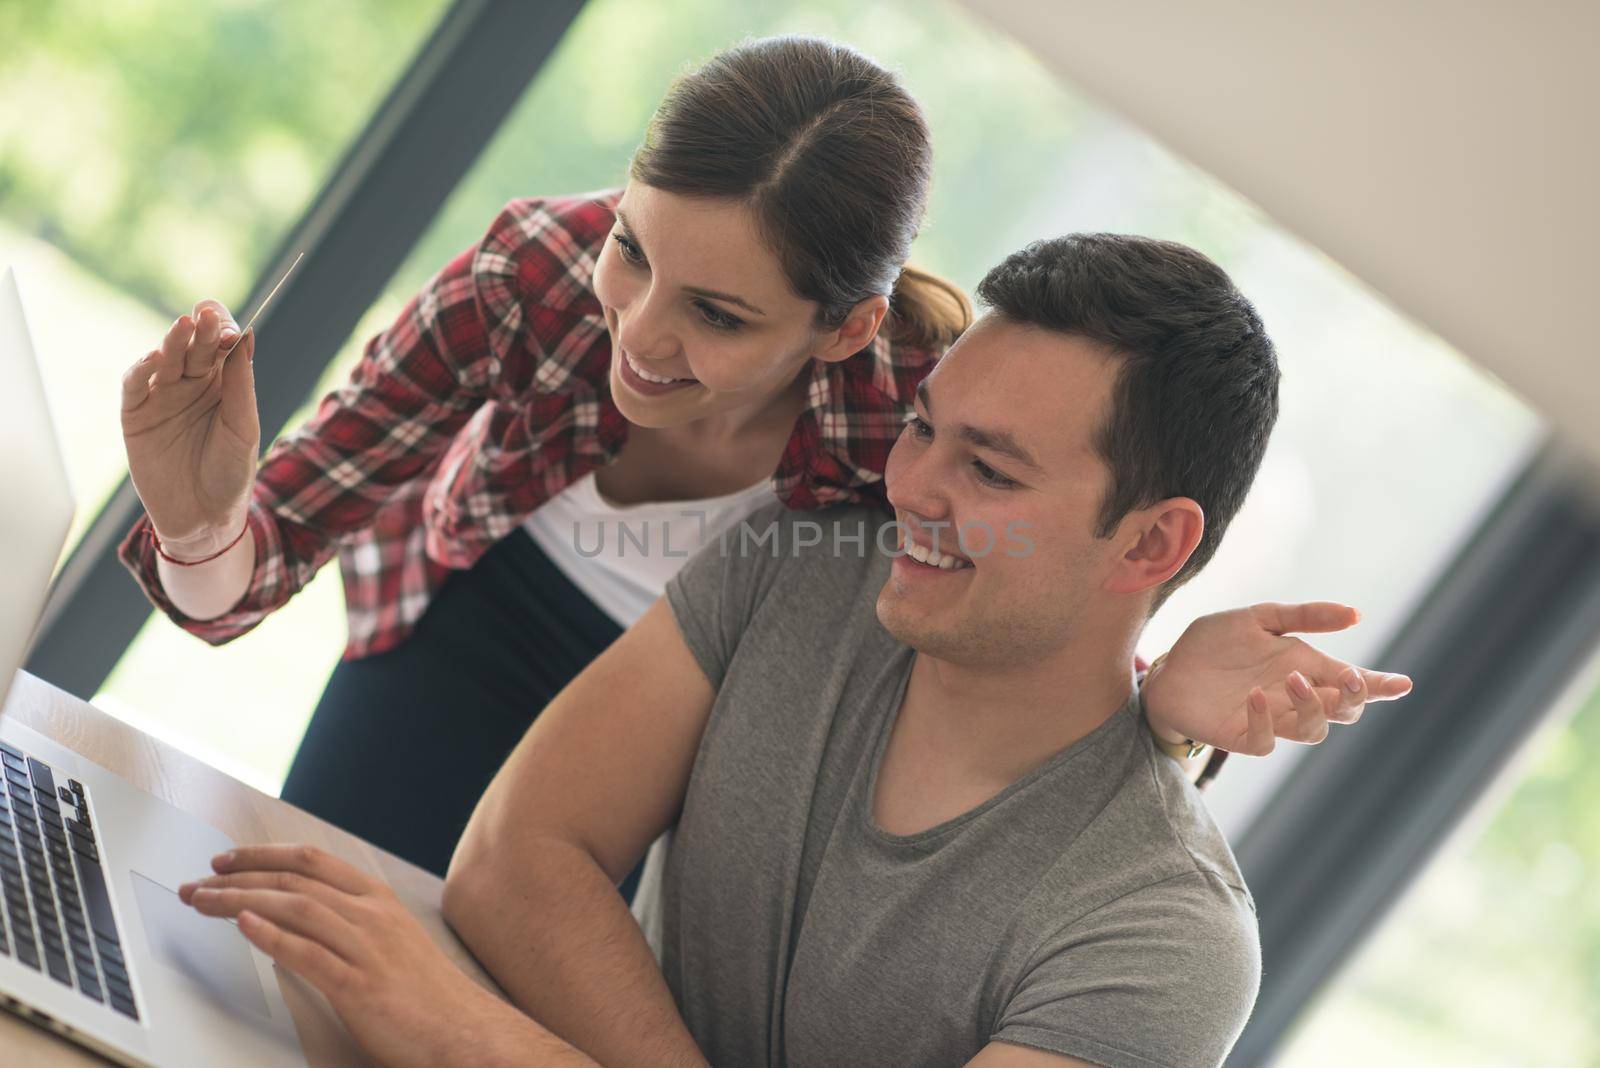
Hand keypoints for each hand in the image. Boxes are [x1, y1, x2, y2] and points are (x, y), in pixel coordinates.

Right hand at [122, 301, 258, 557]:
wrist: (203, 519)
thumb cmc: (231, 473)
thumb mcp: (244, 429)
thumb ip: (242, 386)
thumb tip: (246, 338)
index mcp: (225, 383)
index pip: (223, 344)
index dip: (225, 331)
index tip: (232, 331)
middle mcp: (193, 383)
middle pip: (195, 345)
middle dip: (201, 330)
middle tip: (206, 317)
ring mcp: (163, 395)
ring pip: (165, 358)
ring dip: (173, 341)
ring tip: (183, 326)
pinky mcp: (136, 413)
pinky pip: (135, 384)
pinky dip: (141, 369)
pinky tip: (154, 359)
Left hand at [180, 845, 551, 1067]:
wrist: (463, 1032)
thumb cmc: (424, 995)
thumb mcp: (388, 944)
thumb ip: (347, 926)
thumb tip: (296, 919)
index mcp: (377, 900)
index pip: (311, 860)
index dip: (263, 855)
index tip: (226, 860)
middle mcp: (371, 915)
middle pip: (294, 880)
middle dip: (237, 877)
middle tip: (195, 883)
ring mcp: (367, 947)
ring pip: (294, 908)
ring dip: (240, 901)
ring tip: (202, 903)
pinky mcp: (360, 985)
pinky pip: (310, 953)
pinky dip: (273, 937)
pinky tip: (245, 927)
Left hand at [1142, 602, 1412, 755]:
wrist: (1168, 666)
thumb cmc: (1215, 643)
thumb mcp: (1259, 618)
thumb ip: (1305, 616)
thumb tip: (1356, 615)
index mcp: (1304, 668)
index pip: (1352, 682)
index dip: (1379, 686)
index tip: (1402, 684)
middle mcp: (1294, 698)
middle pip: (1343, 711)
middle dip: (1354, 699)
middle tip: (1349, 679)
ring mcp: (1270, 720)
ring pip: (1312, 731)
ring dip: (1311, 707)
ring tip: (1292, 677)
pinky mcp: (1241, 736)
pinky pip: (1266, 742)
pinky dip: (1265, 721)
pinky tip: (1255, 696)